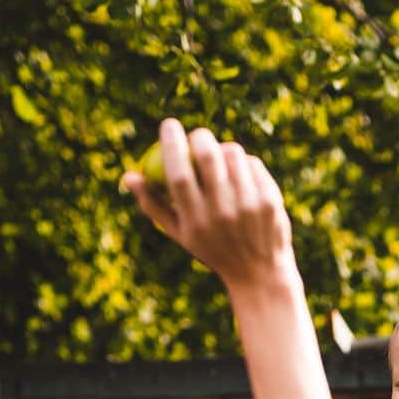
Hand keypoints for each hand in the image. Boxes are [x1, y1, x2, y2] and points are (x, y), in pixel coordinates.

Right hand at [121, 119, 293, 290]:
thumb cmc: (212, 249)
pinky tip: (241, 176)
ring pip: (233, 153)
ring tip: (221, 162)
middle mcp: (222, 213)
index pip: (178, 174)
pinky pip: (253, 163)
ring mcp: (249, 206)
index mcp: (195, 221)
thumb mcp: (180, 234)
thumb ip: (153, 205)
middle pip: (208, 156)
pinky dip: (244, 162)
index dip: (171, 143)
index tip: (169, 125)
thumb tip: (128, 176)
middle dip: (199, 137)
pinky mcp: (269, 201)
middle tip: (197, 137)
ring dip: (223, 149)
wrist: (259, 274)